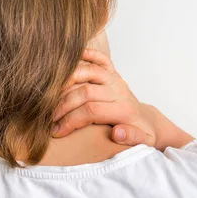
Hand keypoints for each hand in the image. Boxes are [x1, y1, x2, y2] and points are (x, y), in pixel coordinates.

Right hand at [51, 48, 194, 150]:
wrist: (148, 121)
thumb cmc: (142, 134)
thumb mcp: (143, 142)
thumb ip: (132, 138)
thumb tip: (116, 133)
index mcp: (124, 110)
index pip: (91, 111)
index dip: (71, 120)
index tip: (56, 131)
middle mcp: (118, 91)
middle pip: (85, 91)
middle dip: (63, 104)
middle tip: (48, 117)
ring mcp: (114, 80)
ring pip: (88, 72)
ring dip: (67, 81)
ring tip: (51, 95)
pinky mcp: (112, 73)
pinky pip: (100, 59)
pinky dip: (87, 54)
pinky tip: (72, 57)